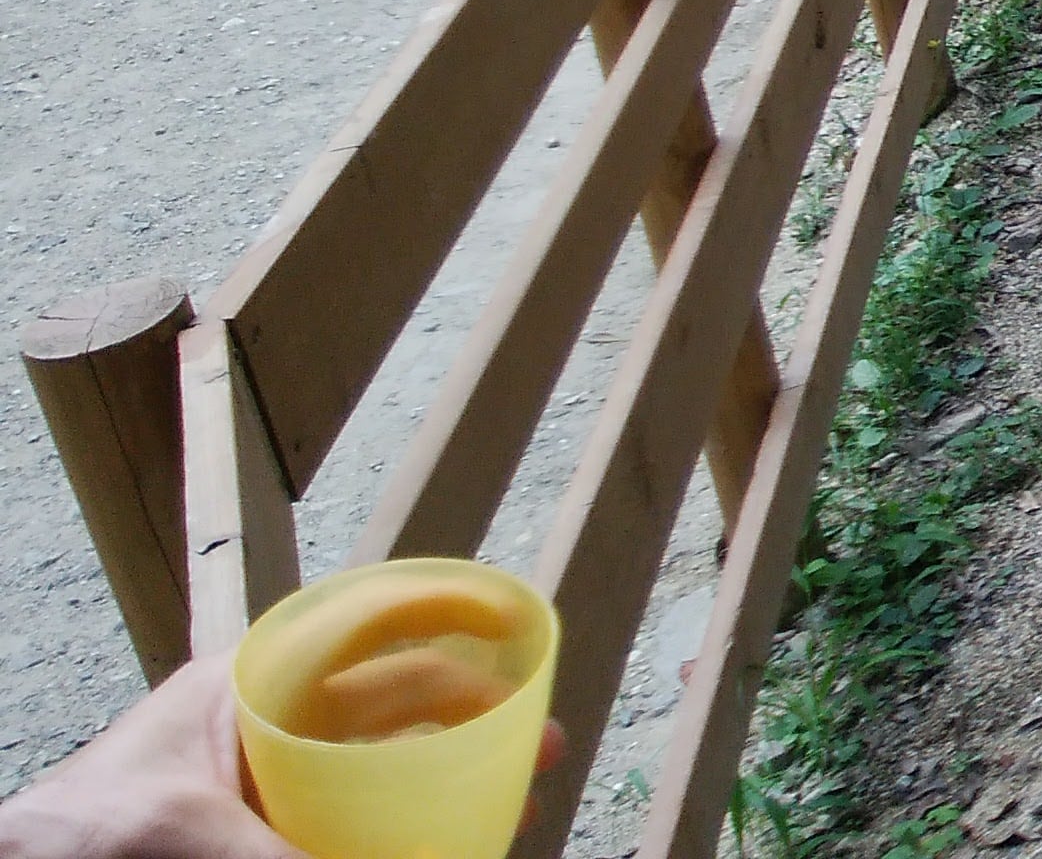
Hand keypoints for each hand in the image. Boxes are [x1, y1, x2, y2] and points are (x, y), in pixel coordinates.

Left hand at [0, 660, 570, 858]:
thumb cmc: (78, 835)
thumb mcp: (193, 835)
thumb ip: (303, 856)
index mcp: (250, 686)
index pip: (368, 630)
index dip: (449, 628)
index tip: (517, 640)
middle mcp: (266, 730)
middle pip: (391, 711)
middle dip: (470, 727)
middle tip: (540, 751)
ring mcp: (261, 791)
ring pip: (376, 778)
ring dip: (442, 792)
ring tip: (509, 811)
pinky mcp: (259, 840)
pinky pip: (346, 827)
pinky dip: (396, 832)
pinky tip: (439, 842)